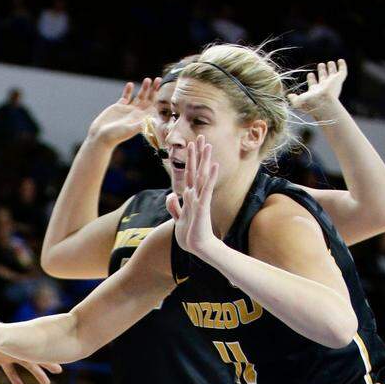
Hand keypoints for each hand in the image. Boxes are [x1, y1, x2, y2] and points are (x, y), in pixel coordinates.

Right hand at [87, 77, 160, 146]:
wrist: (100, 137)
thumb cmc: (114, 136)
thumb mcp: (128, 130)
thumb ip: (140, 125)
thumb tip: (151, 120)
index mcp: (140, 118)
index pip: (152, 106)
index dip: (157, 97)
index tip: (161, 87)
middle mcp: (135, 113)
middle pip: (147, 99)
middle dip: (153, 90)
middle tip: (158, 79)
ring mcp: (127, 110)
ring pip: (138, 97)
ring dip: (143, 88)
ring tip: (147, 79)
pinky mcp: (118, 108)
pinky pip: (125, 97)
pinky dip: (128, 91)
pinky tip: (130, 84)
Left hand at [166, 137, 220, 259]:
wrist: (198, 247)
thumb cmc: (190, 234)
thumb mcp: (177, 218)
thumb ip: (173, 206)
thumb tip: (171, 194)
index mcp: (190, 197)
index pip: (190, 174)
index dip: (190, 160)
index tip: (191, 144)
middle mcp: (196, 195)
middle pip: (197, 170)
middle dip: (197, 154)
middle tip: (200, 136)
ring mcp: (200, 200)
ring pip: (202, 176)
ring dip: (204, 160)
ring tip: (207, 145)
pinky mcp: (202, 207)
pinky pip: (205, 190)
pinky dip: (209, 178)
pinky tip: (213, 166)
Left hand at [288, 59, 346, 119]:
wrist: (323, 102)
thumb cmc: (310, 103)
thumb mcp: (298, 101)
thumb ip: (293, 98)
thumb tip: (288, 96)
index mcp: (315, 92)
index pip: (314, 84)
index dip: (312, 79)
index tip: (310, 74)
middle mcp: (324, 87)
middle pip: (323, 78)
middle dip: (322, 71)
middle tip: (320, 65)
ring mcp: (332, 83)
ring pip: (332, 74)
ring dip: (331, 68)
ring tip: (329, 62)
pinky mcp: (339, 79)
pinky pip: (342, 71)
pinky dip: (342, 66)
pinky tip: (340, 60)